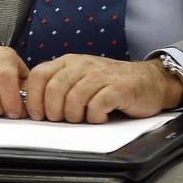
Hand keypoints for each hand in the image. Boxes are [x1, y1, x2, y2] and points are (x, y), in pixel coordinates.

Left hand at [24, 54, 182, 123]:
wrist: (149, 81)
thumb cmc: (109, 84)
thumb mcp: (79, 78)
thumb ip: (59, 86)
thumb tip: (34, 107)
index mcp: (68, 62)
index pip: (39, 75)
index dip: (33, 98)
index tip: (36, 115)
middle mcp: (82, 65)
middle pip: (54, 88)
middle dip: (52, 111)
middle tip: (60, 120)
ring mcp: (101, 75)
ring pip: (74, 98)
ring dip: (73, 116)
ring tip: (81, 119)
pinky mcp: (118, 89)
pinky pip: (97, 105)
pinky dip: (94, 117)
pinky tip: (99, 117)